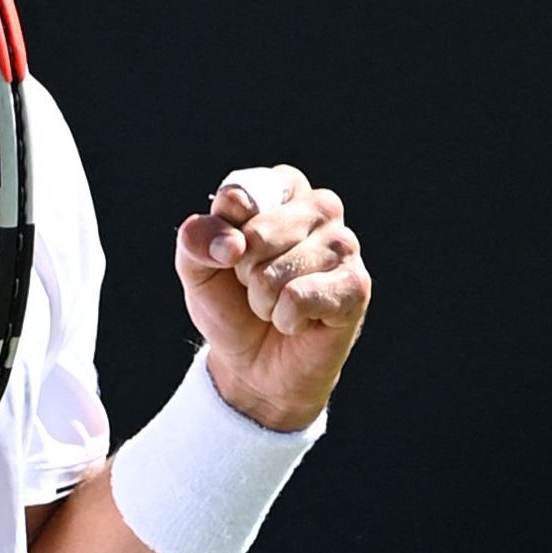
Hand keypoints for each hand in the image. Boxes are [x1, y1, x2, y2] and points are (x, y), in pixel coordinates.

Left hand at [175, 165, 370, 431]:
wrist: (253, 364)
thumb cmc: (229, 302)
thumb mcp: (195, 266)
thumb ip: (196, 238)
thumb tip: (232, 243)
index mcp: (283, 188)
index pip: (240, 194)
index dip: (224, 235)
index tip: (231, 254)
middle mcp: (320, 208)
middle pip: (258, 234)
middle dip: (243, 271)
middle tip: (256, 284)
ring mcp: (344, 246)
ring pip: (276, 271)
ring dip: (262, 299)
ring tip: (276, 304)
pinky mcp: (357, 286)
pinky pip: (299, 297)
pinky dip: (285, 319)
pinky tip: (298, 321)